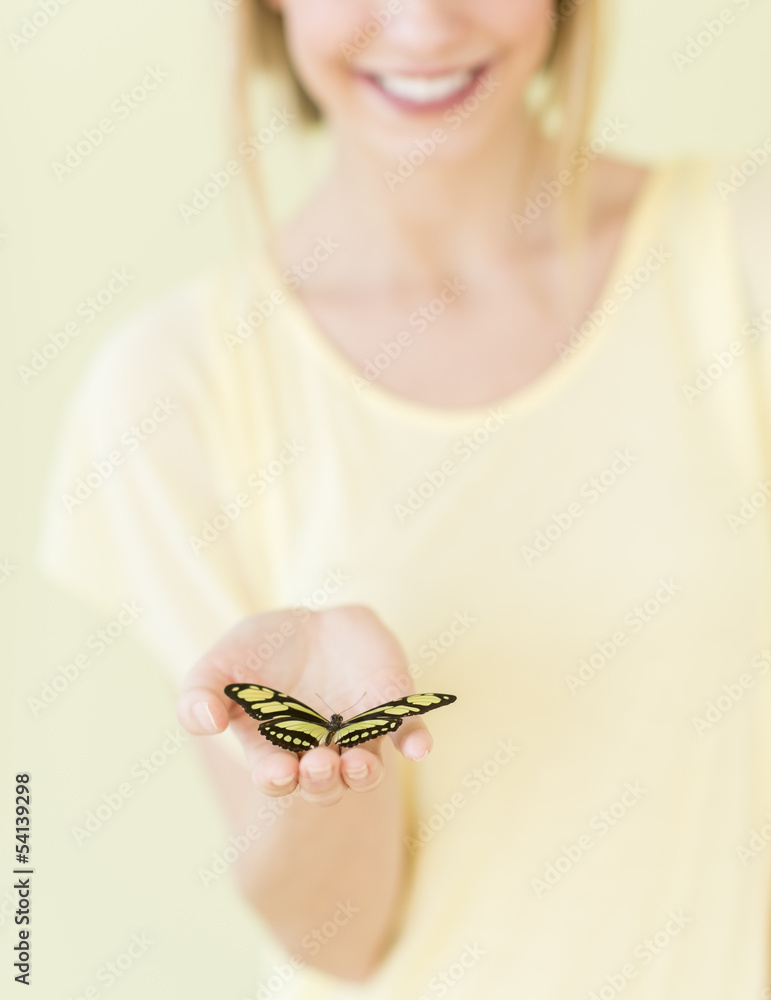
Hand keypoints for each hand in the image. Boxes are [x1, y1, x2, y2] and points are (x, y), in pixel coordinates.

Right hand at [177, 605, 431, 805]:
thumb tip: (203, 721)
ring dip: (364, 772)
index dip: (278, 778)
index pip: (277, 778)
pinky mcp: (390, 707)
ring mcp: (358, 732)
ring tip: (358, 764)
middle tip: (320, 765)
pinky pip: (407, 731)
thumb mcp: (218, 666)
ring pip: (367, 768)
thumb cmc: (258, 652)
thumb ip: (199, 695)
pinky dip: (415, 740)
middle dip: (323, 782)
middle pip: (325, 783)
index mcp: (275, 750)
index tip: (278, 770)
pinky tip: (419, 747)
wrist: (310, 624)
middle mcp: (320, 751)